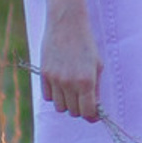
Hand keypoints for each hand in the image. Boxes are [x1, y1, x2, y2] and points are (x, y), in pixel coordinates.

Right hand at [38, 1, 102, 120]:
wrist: (67, 25)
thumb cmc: (86, 45)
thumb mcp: (98, 66)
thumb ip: (96, 88)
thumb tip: (94, 107)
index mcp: (86, 81)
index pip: (87, 112)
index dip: (92, 116)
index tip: (94, 114)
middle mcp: (69, 83)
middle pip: (73, 112)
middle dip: (80, 109)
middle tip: (84, 100)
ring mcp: (54, 80)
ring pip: (59, 107)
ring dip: (67, 103)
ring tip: (73, 92)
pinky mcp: (43, 75)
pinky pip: (47, 97)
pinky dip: (55, 96)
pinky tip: (61, 86)